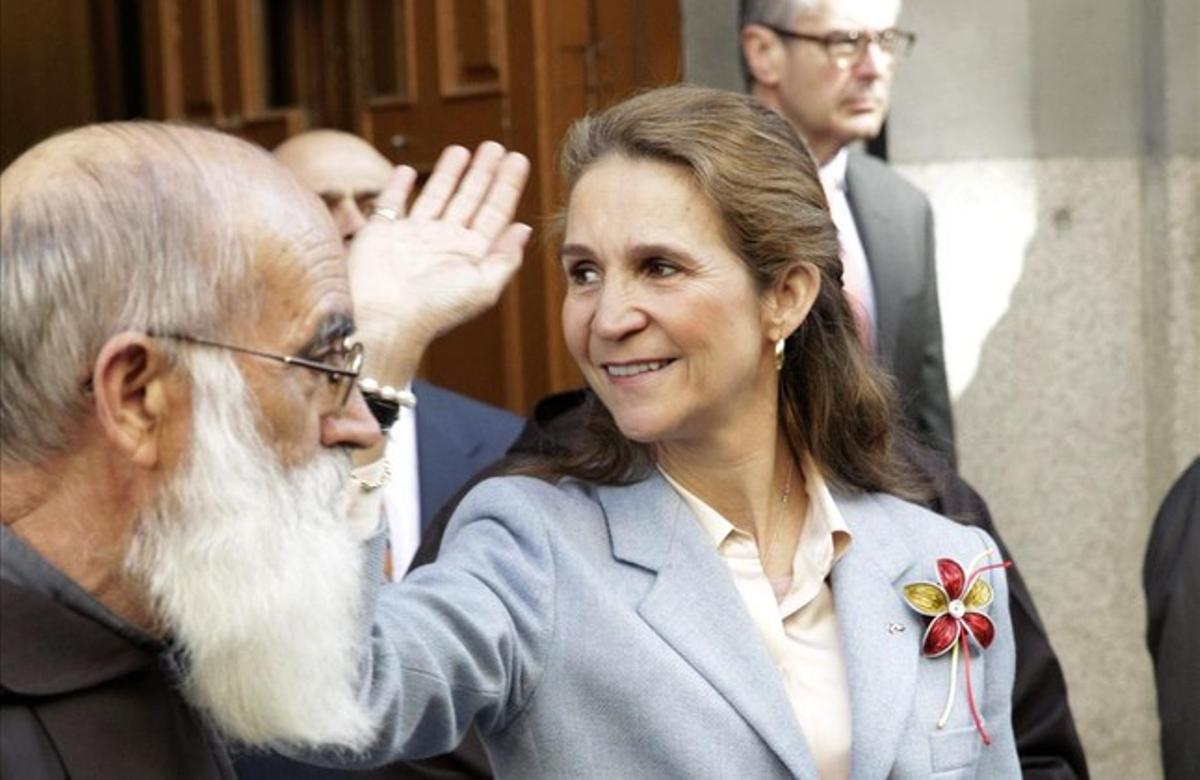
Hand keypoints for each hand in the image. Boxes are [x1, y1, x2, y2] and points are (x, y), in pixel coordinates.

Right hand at [347, 141, 531, 381]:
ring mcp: (413, 236)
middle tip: (496, 146)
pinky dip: (399, 186)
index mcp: (469, 255)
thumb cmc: (435, 309)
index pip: (495, 213)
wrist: (384, 319)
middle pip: (469, 199)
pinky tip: (408, 170)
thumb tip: (524, 229)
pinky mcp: (381, 232)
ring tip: (462, 149)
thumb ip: (505, 258)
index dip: (507, 186)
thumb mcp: (482, 287)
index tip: (519, 159)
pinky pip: (392, 202)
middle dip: (483, 173)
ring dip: (449, 173)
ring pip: (436, 196)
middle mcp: (443, 243)